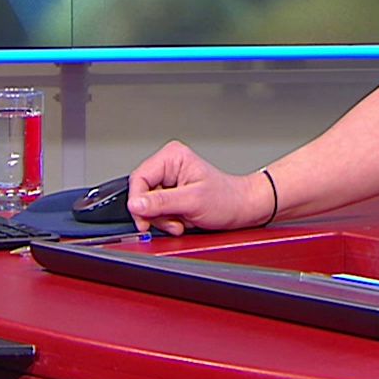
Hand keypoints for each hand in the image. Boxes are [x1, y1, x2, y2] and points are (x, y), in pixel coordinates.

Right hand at [127, 141, 272, 235]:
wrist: (243, 209)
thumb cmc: (227, 199)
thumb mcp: (193, 201)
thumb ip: (162, 202)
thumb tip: (135, 204)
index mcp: (172, 157)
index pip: (139, 178)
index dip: (138, 202)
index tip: (144, 220)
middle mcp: (168, 165)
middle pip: (141, 194)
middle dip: (155, 213)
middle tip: (173, 222)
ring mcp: (169, 180)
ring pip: (148, 205)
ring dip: (162, 219)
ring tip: (181, 221)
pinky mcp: (172, 194)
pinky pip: (157, 211)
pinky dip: (167, 221)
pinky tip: (181, 221)